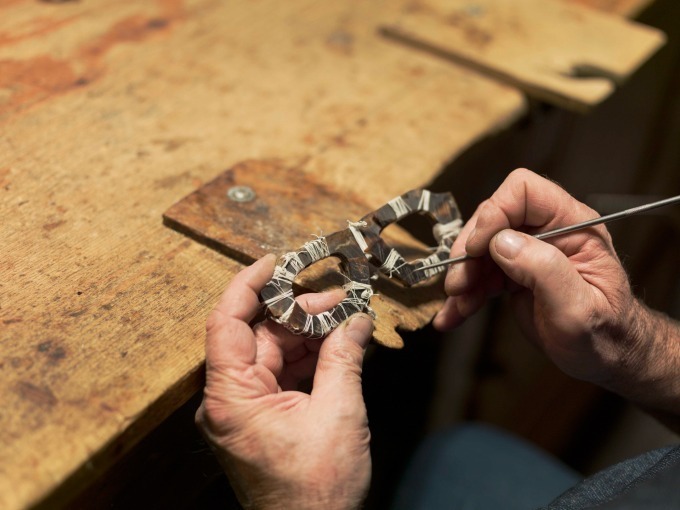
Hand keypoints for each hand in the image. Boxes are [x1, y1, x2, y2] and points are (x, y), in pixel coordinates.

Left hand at [195, 254, 373, 509]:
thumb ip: (343, 358)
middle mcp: (230, 399)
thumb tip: (357, 319)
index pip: (226, 323)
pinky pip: (281, 373)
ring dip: (307, 334)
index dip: (248, 286)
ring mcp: (245, 409)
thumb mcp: (338, 414)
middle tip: (339, 300)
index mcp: (233, 398)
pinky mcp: (262, 417)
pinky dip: (308, 357)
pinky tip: (337, 345)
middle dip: (298, 312)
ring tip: (345, 320)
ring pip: (272, 351)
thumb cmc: (316, 491)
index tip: (275, 262)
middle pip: (257, 334)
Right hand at [433, 169, 637, 384]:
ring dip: (462, 276)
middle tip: (458, 282)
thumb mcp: (579, 307)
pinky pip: (480, 276)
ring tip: (457, 304)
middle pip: (493, 219)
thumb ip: (545, 270)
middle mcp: (548, 232)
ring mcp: (528, 253)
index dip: (495, 212)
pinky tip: (452, 315)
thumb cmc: (606, 335)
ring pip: (480, 249)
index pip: (525, 192)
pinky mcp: (513, 275)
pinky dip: (463, 296)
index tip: (478, 247)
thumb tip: (502, 242)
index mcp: (573, 226)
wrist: (607, 359)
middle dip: (470, 251)